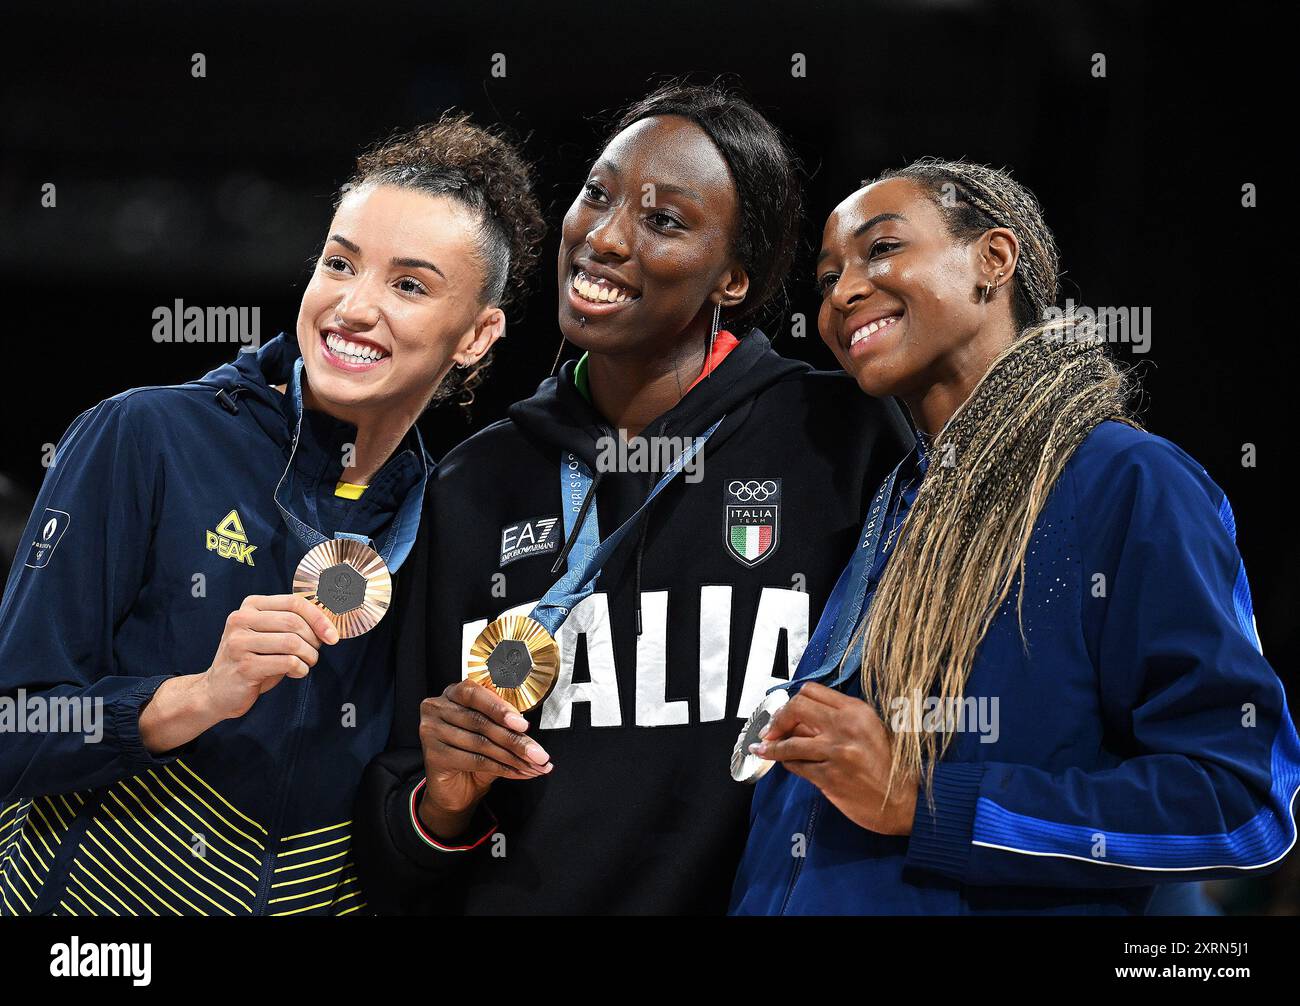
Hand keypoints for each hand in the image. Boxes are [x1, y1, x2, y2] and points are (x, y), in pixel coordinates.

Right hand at [140, 594, 338, 753]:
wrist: (216, 691)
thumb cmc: (252, 660)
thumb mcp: (268, 634)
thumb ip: (291, 623)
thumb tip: (328, 622)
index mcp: (250, 605)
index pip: (294, 602)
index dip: (319, 617)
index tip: (333, 635)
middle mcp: (241, 619)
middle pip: (294, 622)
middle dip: (314, 640)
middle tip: (315, 653)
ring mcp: (239, 643)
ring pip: (292, 643)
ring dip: (309, 656)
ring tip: (306, 663)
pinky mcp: (244, 666)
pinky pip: (287, 662)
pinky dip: (300, 669)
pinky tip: (296, 672)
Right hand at [417, 680, 551, 838]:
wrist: (453, 789)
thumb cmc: (474, 753)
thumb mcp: (491, 733)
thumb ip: (505, 725)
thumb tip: (530, 732)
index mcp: (453, 693)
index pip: (475, 694)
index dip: (500, 709)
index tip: (524, 725)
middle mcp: (437, 707)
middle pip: (481, 722)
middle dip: (515, 740)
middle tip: (539, 754)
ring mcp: (431, 730)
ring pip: (481, 743)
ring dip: (513, 757)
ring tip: (534, 766)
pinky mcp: (433, 755)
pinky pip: (474, 760)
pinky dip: (502, 768)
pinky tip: (518, 772)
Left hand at [749, 680, 917, 835]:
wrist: (905, 803)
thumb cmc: (889, 767)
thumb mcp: (870, 731)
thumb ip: (839, 720)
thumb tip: (800, 718)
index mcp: (857, 711)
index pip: (812, 691)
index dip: (792, 701)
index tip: (784, 712)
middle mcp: (845, 727)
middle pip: (796, 708)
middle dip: (778, 719)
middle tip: (770, 731)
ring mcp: (836, 752)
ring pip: (789, 741)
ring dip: (771, 746)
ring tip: (761, 748)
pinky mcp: (829, 777)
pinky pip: (796, 765)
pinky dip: (786, 763)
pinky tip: (784, 764)